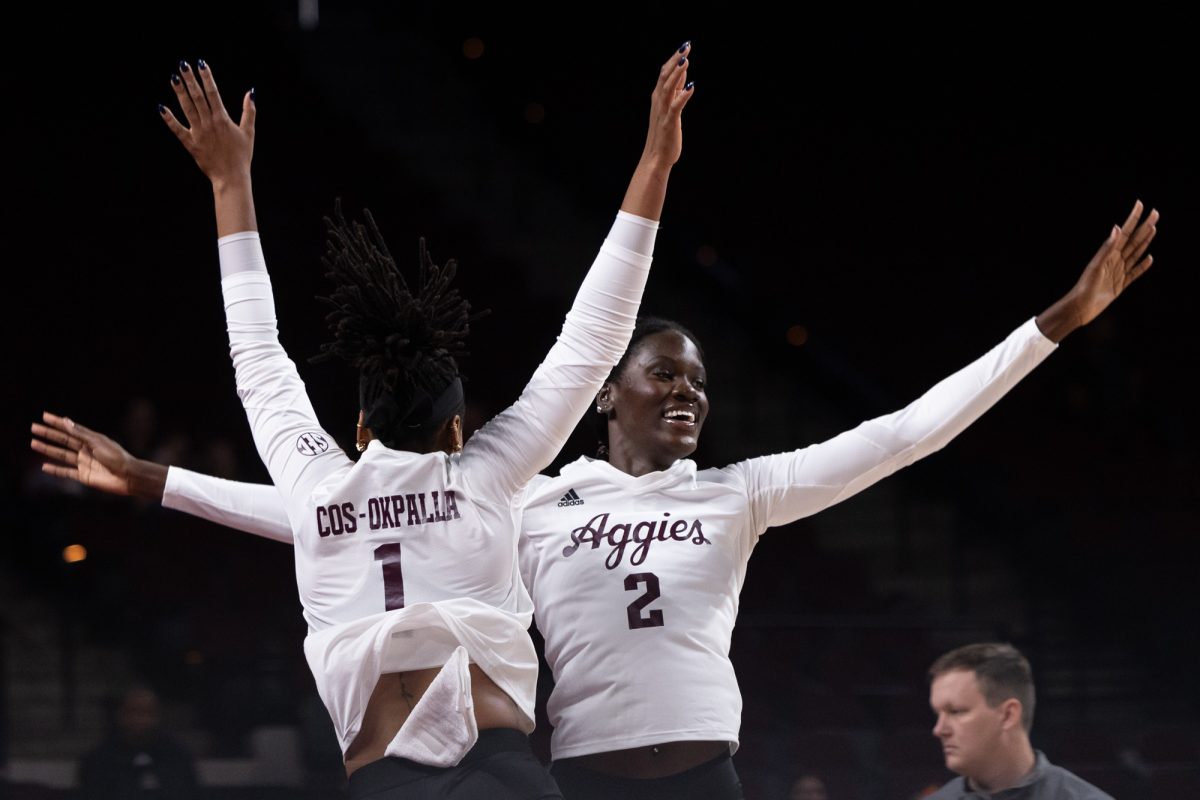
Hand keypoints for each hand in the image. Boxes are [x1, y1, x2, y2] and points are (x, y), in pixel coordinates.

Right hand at [30, 412, 164, 498]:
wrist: (128, 476)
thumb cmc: (116, 457)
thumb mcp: (97, 443)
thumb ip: (80, 433)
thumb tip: (65, 420)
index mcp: (91, 439)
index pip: (70, 428)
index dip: (57, 422)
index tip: (44, 416)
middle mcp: (86, 450)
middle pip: (63, 440)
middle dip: (49, 434)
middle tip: (33, 428)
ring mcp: (84, 463)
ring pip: (61, 455)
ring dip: (48, 449)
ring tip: (34, 443)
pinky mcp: (84, 476)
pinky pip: (66, 472)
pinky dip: (55, 470)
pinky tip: (44, 466)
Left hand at [159, 60, 255, 189]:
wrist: (232, 177)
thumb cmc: (242, 156)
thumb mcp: (249, 132)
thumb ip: (249, 111)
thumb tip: (250, 92)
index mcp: (223, 119)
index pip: (213, 93)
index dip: (207, 77)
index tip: (201, 64)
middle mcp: (210, 123)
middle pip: (198, 97)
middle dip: (190, 79)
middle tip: (183, 64)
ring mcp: (199, 133)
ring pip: (187, 108)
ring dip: (180, 92)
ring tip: (174, 77)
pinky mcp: (191, 144)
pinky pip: (177, 130)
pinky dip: (169, 119)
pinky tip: (161, 107)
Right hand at [642, 41, 694, 168]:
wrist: (656, 158)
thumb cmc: (664, 135)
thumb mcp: (670, 108)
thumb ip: (676, 91)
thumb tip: (683, 73)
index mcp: (658, 98)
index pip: (664, 73)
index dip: (674, 59)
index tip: (684, 47)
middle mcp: (658, 102)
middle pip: (665, 76)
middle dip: (675, 61)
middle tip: (686, 46)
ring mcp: (663, 112)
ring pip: (668, 88)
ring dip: (677, 74)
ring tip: (686, 60)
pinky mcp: (669, 123)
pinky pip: (676, 106)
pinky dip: (683, 95)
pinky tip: (691, 86)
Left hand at [1036, 200, 1158, 342]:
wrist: (1080, 307)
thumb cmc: (1085, 286)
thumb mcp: (1097, 265)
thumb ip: (1108, 248)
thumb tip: (1117, 228)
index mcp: (1109, 253)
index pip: (1125, 232)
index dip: (1133, 218)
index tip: (1140, 204)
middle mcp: (1115, 260)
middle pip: (1134, 240)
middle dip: (1145, 226)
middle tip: (1155, 213)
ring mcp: (1118, 272)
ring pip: (1136, 253)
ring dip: (1145, 241)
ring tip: (1153, 228)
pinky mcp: (1121, 284)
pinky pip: (1135, 273)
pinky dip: (1143, 266)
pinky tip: (1150, 258)